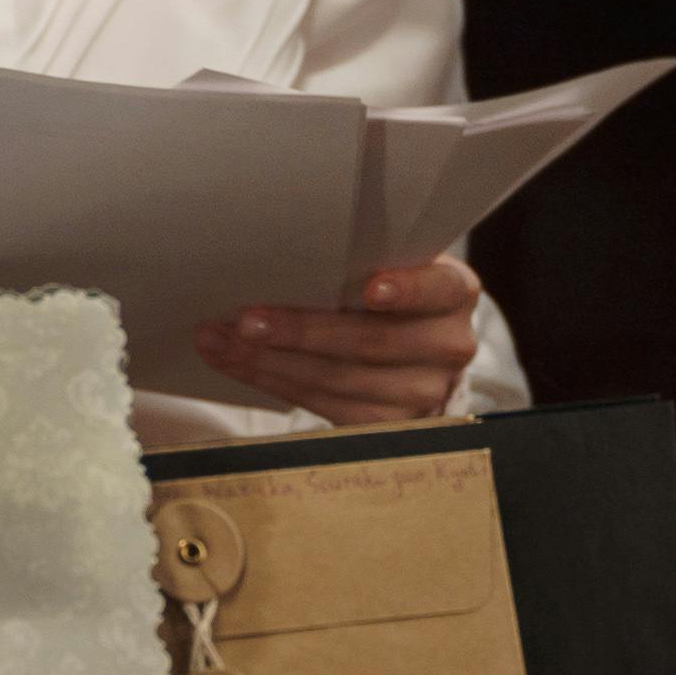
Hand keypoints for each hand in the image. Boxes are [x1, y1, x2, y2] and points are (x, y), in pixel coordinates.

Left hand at [194, 255, 481, 424]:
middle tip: (244, 321)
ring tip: (220, 341)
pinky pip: (323, 406)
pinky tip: (237, 363)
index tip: (371, 289)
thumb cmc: (390, 293)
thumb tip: (276, 249)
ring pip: (338, 380)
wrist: (415, 352)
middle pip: (371, 342)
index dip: (408, 290)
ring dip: (268, 361)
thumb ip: (361, 260)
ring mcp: (422, 393)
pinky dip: (272, 382)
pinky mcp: (388, 426)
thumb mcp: (393, 265)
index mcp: (455, 292)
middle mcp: (447, 345)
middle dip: (300, 331)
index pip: (439, 288)